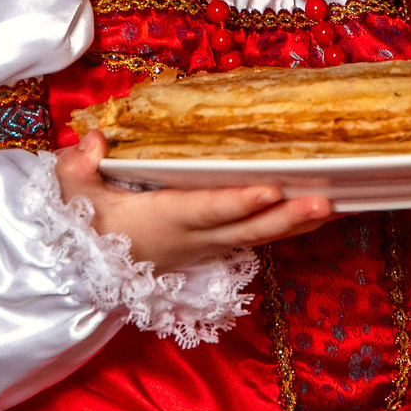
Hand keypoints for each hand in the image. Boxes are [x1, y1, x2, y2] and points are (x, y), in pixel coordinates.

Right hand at [55, 132, 335, 270]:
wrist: (87, 268)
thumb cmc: (84, 224)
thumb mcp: (72, 195)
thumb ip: (78, 167)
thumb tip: (96, 143)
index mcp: (164, 220)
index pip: (207, 210)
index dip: (239, 202)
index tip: (272, 189)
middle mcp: (193, 237)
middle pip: (247, 229)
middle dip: (288, 217)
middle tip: (329, 202)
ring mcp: (206, 246)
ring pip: (258, 236)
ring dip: (297, 224)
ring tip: (338, 205)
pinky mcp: (213, 246)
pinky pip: (255, 237)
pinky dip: (286, 228)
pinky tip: (315, 215)